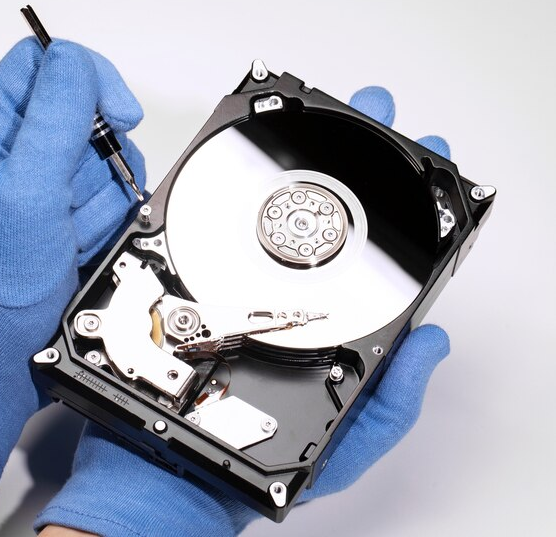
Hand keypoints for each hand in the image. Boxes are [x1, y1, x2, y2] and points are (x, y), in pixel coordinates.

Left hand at [0, 38, 145, 491]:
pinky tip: (81, 247)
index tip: (110, 114)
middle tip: (66, 202)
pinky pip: (117, 199)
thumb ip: (57, 116)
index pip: (45, 64)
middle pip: (90, 117)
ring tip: (69, 235)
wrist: (7, 348)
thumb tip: (85, 72)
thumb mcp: (25, 186)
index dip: (86, 79)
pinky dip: (109, 225)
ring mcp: (51, 187)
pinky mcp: (76, 215)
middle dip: (94, 163)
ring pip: (110, 161)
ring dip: (101, 202)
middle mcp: (21, 154)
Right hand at [35, 87, 450, 535]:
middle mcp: (280, 300)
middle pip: (322, 220)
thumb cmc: (246, 466)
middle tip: (363, 114)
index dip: (399, 212)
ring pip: (256, 218)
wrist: (160, 474)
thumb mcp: (337, 449)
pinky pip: (191, 234)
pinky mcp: (180, 286)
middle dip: (347, 161)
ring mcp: (228, 289)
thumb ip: (388, 405)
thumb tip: (428, 342)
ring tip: (300, 123)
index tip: (416, 162)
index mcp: (325, 328)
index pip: (374, 262)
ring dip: (277, 165)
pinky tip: (223, 167)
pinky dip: (203, 199)